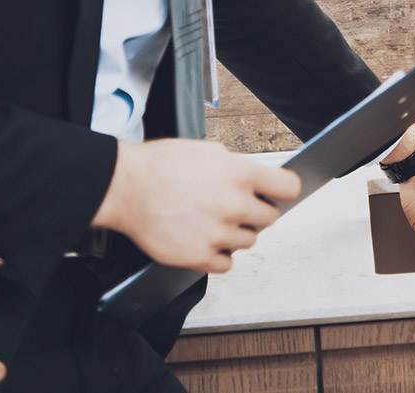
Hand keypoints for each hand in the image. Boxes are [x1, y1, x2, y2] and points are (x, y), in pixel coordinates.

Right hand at [92, 139, 300, 273]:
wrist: (126, 187)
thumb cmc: (162, 165)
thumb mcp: (210, 151)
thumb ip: (239, 168)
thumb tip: (258, 179)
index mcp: (240, 174)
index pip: (288, 188)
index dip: (284, 190)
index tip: (279, 193)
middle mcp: (233, 205)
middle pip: (270, 218)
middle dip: (257, 211)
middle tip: (237, 206)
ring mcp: (217, 233)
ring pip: (249, 241)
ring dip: (236, 233)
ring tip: (213, 220)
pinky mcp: (198, 257)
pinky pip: (226, 264)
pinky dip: (218, 255)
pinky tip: (206, 240)